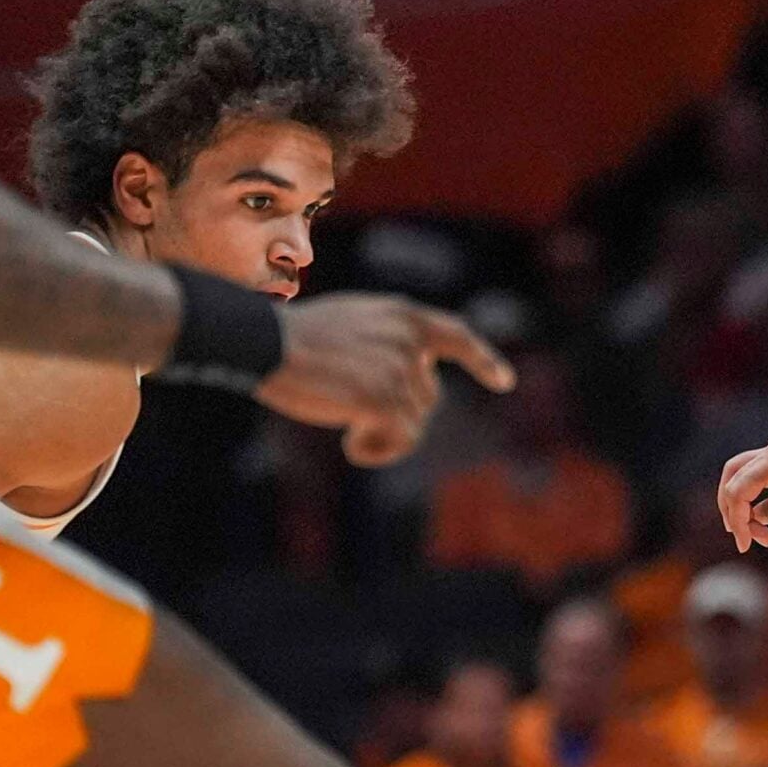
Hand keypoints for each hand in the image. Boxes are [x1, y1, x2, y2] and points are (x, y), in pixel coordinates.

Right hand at [257, 294, 514, 466]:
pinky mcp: (385, 399)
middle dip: (398, 415)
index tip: (504, 382)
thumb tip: (418, 376)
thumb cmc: (294, 339)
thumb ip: (387, 341)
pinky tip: (351, 446)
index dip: (482, 359)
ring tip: (346, 425)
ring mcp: (399, 370)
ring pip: (413, 423)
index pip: (455, 335)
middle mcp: (409, 340)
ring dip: (383, 434)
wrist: (263, 344)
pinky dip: (378, 451)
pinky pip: (401, 440)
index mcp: (402, 315)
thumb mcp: (351, 324)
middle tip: (356, 419)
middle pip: (427, 398)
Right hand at [716, 437, 767, 551]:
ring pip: (742, 471)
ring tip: (752, 528)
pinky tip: (764, 512)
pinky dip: (754, 491)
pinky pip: (759, 471)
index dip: (737, 520)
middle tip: (744, 537)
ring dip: (740, 499)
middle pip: (732, 476)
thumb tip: (757, 515)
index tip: (746, 545)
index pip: (738, 491)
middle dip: (731, 509)